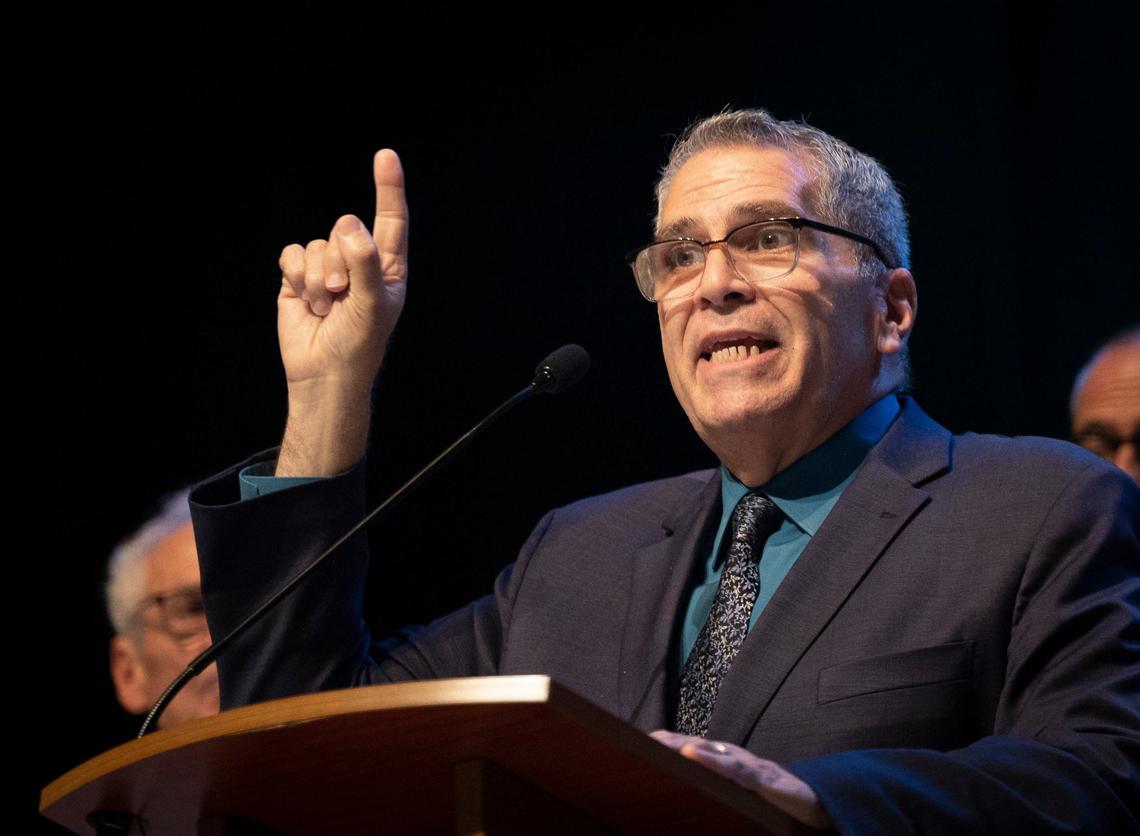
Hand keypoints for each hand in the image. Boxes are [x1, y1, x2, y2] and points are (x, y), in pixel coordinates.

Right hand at [275, 150, 408, 475]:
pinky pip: (291, 255)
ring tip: (325, 307)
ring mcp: (327, 269)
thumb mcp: (372, 305)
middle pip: (343, 228)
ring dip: (317, 277)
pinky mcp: (298, 278)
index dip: (388, 187)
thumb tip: (350, 224)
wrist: (323, 376)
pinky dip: (296, 277)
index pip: (390, 220)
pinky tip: (306, 302)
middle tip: (342, 294)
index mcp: (388, 267)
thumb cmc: (359, 346)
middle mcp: (358, 262)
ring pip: (316, 244)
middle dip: (339, 261)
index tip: (385, 156)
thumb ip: (366, 262)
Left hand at [650, 730, 832, 829]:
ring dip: (683, 747)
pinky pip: (736, 769)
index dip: (661, 745)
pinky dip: (714, 761)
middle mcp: (730, 756)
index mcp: (721, 759)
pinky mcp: (762, 778)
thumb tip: (681, 788)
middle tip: (636, 743)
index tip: (631, 744)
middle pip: (691, 745)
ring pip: (710, 752)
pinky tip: (694, 756)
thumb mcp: (735, 792)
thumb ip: (712, 786)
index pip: (684, 747)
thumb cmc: (770, 797)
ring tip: (660, 746)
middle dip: (665, 743)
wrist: (815, 801)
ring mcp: (746, 764)